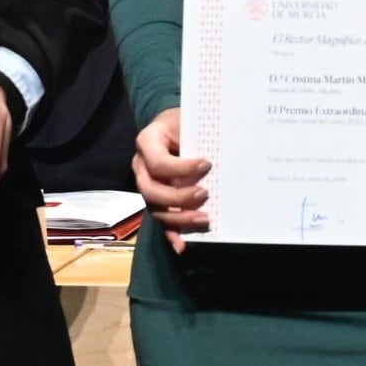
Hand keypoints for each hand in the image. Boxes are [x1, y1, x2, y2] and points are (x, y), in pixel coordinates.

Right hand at [133, 105, 211, 234]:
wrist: (174, 124)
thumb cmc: (184, 120)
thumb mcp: (189, 119)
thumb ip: (198, 132)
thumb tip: (224, 148)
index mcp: (147, 142)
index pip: (159, 163)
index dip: (181, 168)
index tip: (207, 164)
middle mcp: (141, 166)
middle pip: (151, 191)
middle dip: (179, 198)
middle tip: (205, 194)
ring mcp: (147, 184)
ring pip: (156, 209)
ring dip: (180, 218)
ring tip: (206, 219)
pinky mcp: (156, 199)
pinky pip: (161, 220)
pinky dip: (171, 235)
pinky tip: (183, 246)